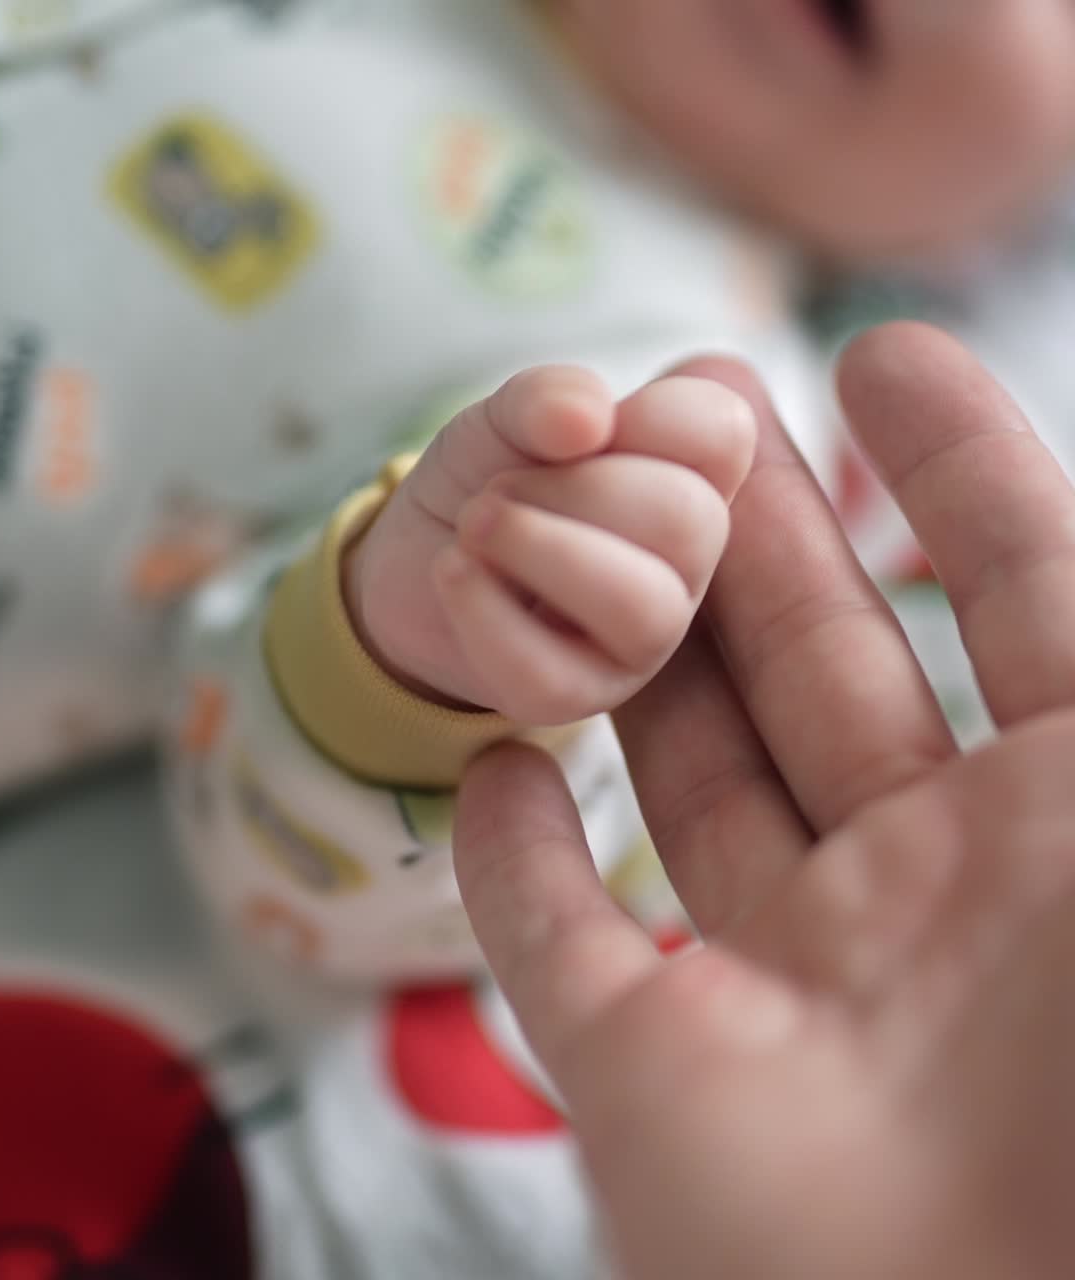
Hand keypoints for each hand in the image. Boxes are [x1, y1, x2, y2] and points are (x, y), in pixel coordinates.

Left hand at [343, 366, 755, 721]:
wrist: (418, 563)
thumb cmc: (487, 482)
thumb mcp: (501, 419)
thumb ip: (544, 398)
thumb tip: (586, 415)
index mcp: (690, 477)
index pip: (722, 432)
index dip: (645, 416)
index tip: (569, 428)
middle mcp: (685, 563)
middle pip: (687, 520)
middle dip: (574, 488)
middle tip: (496, 490)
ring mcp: (641, 639)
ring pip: (643, 608)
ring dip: (540, 550)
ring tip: (473, 527)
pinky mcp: (577, 696)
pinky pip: (551, 674)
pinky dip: (485, 612)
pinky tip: (453, 573)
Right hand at [454, 323, 1074, 1278]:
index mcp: (1074, 838)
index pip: (1021, 606)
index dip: (957, 474)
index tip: (876, 358)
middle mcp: (934, 902)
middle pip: (824, 673)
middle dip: (762, 533)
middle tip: (697, 408)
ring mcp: (786, 987)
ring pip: (690, 780)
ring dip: (638, 654)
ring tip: (585, 526)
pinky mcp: (655, 1078)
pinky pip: (558, 945)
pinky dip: (511, 857)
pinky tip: (490, 762)